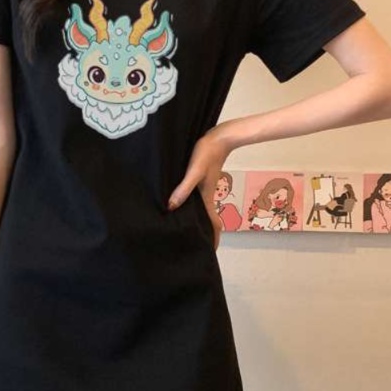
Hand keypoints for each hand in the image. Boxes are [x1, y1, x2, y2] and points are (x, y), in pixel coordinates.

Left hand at [167, 126, 230, 249]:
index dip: (213, 239)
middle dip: (203, 234)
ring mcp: (204, 189)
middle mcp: (206, 196)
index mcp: (206, 198)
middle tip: (193, 246)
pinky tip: (179, 205)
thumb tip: (171, 207)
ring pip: (200, 211)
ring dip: (197, 221)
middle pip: (207, 220)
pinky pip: (195, 199)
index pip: (213, 224)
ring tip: (185, 231)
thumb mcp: (195, 171)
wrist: (219, 137)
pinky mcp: (200, 181)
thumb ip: (184, 188)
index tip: (209, 253)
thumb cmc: (207, 153)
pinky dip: (191, 207)